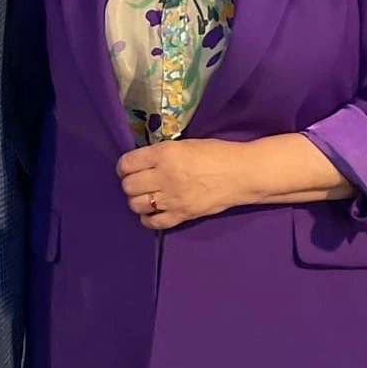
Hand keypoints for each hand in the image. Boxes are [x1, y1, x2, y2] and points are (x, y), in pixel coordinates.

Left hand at [117, 138, 245, 230]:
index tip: (129, 168)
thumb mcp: (183, 144)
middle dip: (130, 184)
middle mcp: (164, 177)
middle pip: (128, 186)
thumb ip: (160, 154)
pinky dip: (148, 218)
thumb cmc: (216, 154)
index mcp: (164, 154)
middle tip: (140, 182)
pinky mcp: (182, 215)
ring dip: (137, 201)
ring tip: (147, 196)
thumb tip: (141, 163)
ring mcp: (172, 199)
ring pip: (136, 205)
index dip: (125, 167)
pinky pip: (153, 223)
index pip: (127, 164)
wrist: (242, 174)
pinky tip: (154, 211)